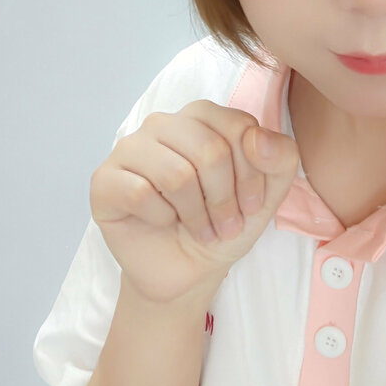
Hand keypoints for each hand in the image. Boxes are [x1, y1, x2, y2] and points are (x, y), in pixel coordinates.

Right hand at [89, 100, 298, 305]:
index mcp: (201, 116)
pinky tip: (163, 223)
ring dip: (196, 214)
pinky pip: (140, 193)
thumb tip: (257, 138)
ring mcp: (129, 148)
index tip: (251, 204)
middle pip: (209, 150)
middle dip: (225, 199)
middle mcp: (163, 123)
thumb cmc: (224, 222)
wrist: (190, 269)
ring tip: (200, 228)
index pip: (238, 126)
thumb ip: (281, 157)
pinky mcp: (104, 180)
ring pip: (175, 174)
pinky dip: (162, 218)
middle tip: (225, 224)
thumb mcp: (268, 193)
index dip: (251, 174)